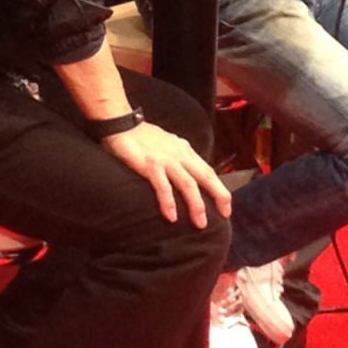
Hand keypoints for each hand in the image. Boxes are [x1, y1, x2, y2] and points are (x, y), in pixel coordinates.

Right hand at [102, 121, 232, 227]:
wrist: (122, 124)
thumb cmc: (143, 137)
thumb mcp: (168, 146)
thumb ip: (179, 159)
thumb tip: (189, 175)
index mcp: (185, 150)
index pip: (208, 171)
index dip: (219, 188)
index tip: (226, 206)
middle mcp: (180, 154)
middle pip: (205, 176)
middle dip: (218, 196)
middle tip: (225, 214)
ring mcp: (166, 160)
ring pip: (188, 184)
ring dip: (196, 205)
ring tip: (201, 223)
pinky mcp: (150, 165)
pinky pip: (162, 186)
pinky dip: (168, 202)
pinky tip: (171, 217)